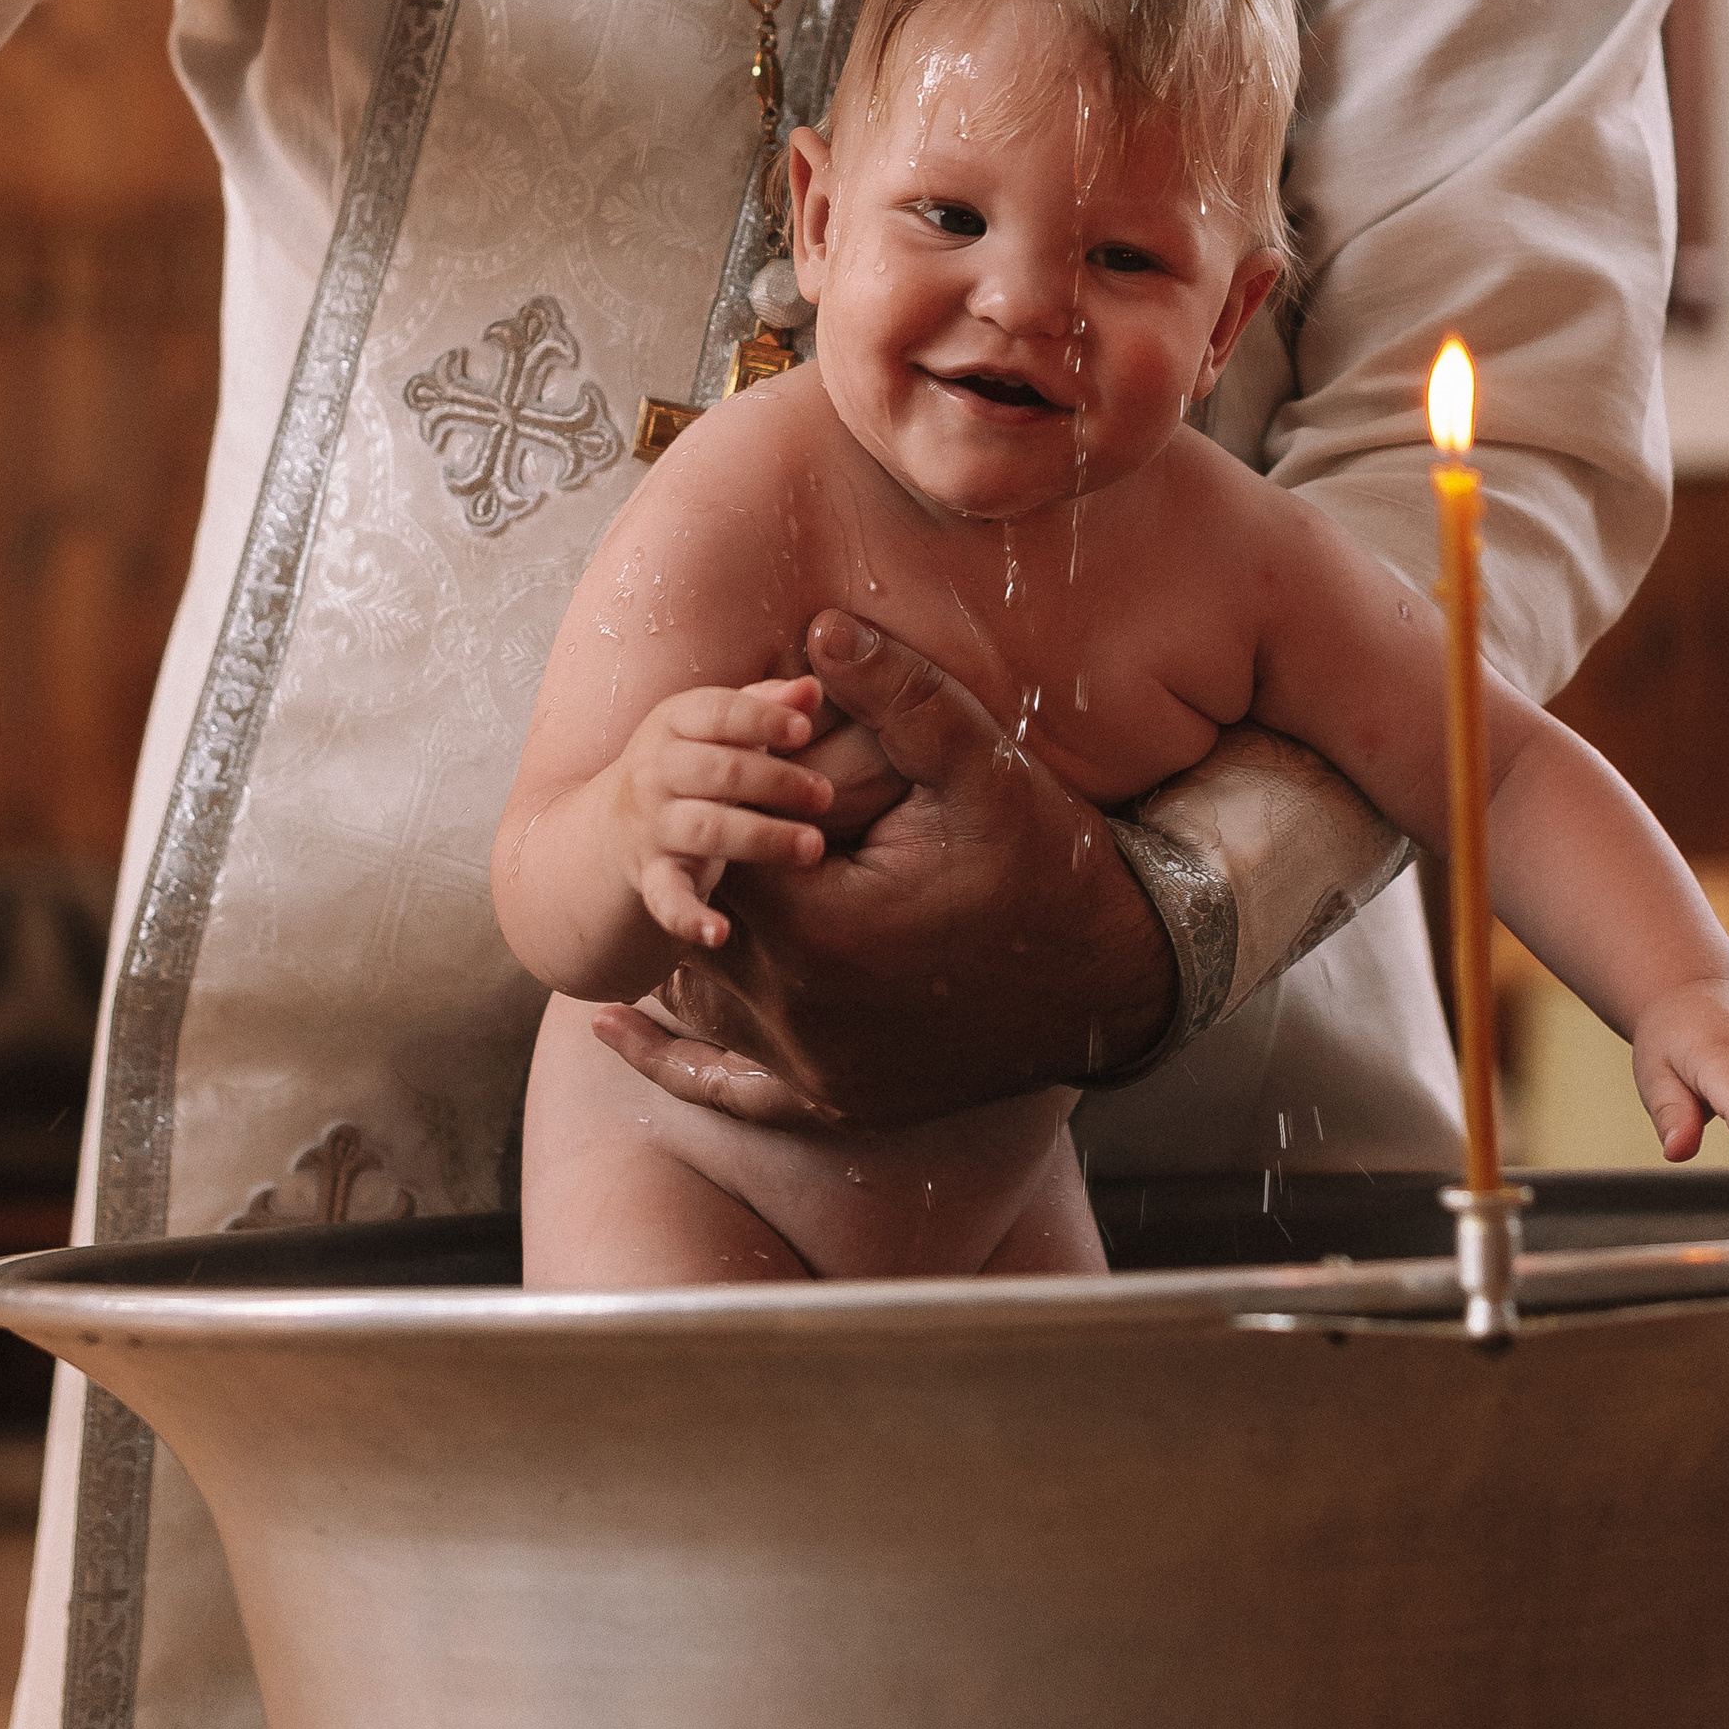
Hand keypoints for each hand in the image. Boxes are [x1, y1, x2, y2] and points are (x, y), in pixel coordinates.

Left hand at [588, 611, 1177, 1130]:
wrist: (1114, 985)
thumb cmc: (1048, 867)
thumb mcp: (980, 769)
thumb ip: (897, 698)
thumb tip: (819, 626)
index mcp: (817, 931)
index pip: (715, 850)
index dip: (722, 800)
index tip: (744, 764)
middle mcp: (798, 1013)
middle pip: (694, 923)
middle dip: (698, 867)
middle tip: (701, 818)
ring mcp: (812, 1069)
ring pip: (699, 1000)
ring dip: (680, 942)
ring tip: (654, 887)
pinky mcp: (831, 1102)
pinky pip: (724, 1090)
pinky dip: (667, 1060)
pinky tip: (614, 1031)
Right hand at [600, 674, 834, 951]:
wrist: (609, 831)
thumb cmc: (691, 765)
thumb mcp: (719, 727)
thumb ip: (767, 704)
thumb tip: (814, 688)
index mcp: (673, 721)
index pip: (717, 711)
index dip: (761, 717)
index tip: (806, 729)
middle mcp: (655, 771)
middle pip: (718, 770)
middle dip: (774, 781)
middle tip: (825, 795)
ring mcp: (650, 826)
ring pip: (704, 829)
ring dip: (760, 838)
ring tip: (813, 848)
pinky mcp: (650, 878)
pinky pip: (665, 899)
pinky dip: (688, 918)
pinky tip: (720, 933)